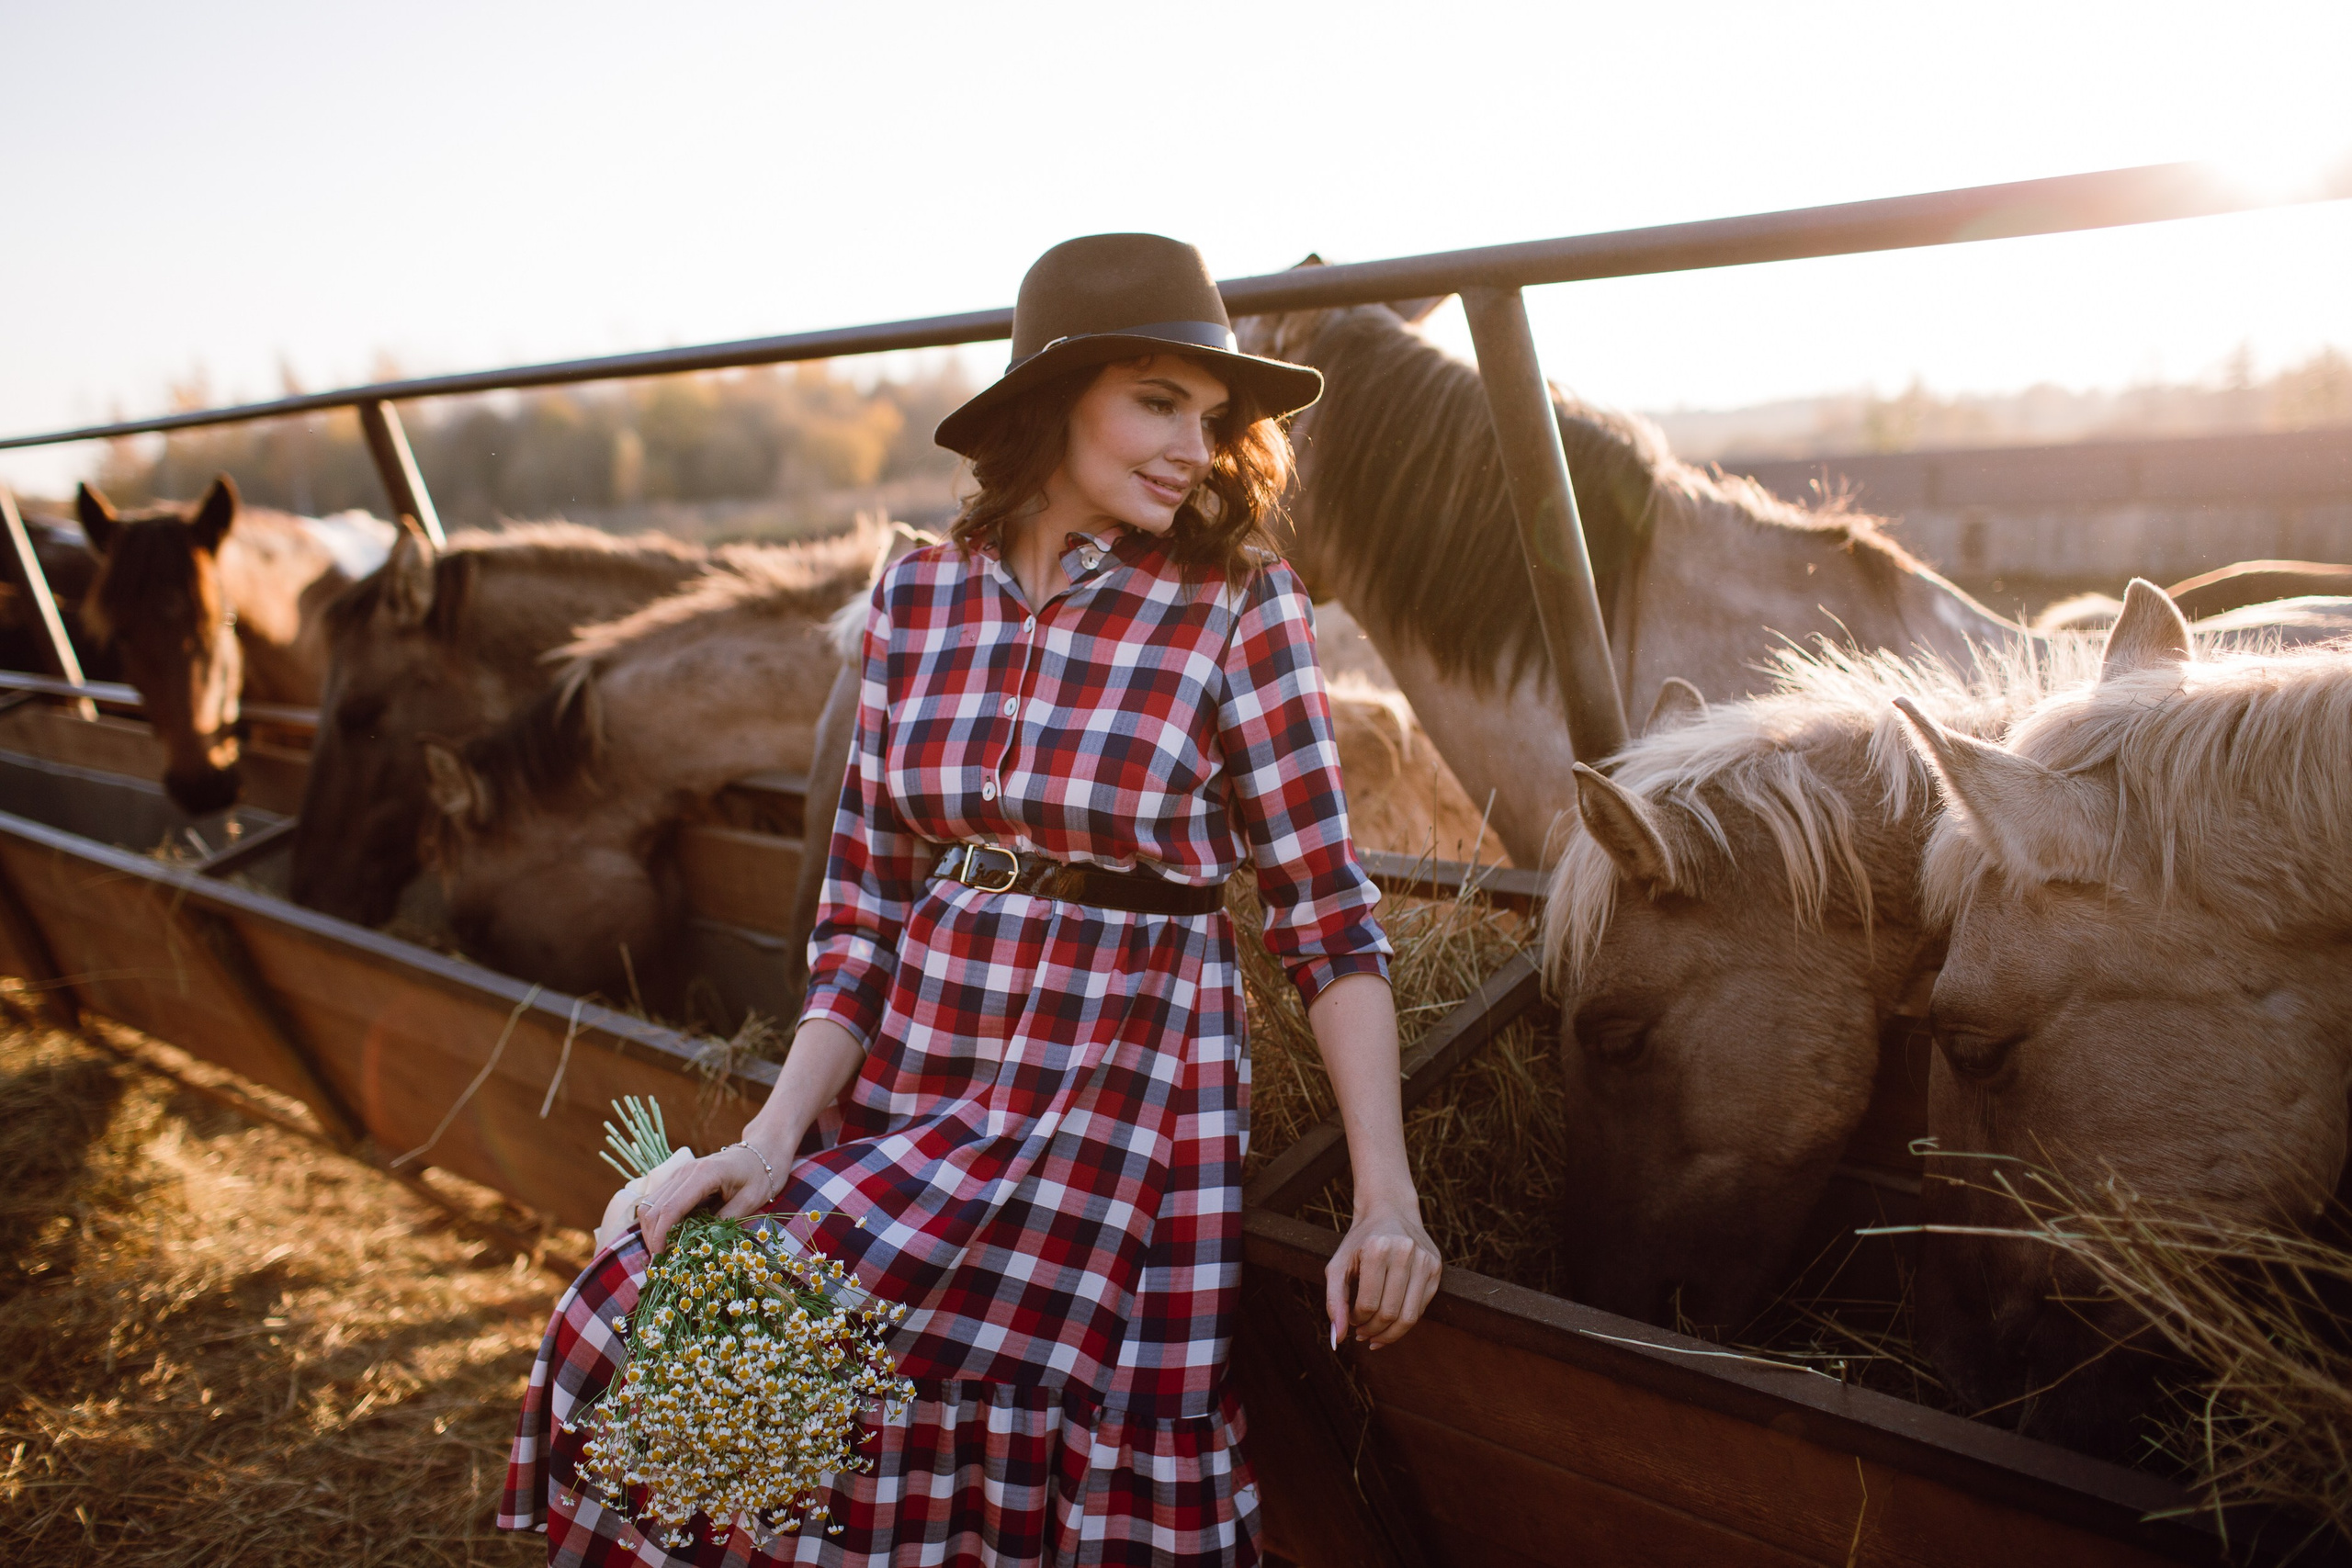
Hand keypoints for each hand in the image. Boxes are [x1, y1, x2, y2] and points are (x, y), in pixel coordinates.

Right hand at [638, 1141, 785, 1253]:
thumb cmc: (759, 1176)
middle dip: (653, 1238)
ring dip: (651, 1231)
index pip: (671, 1208)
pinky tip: (666, 1237)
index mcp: (704, 1174)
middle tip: (660, 1264)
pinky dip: (657, 1221)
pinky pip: (657, 1201)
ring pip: (650, 1205)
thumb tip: (702, 1243)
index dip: (661, 1235)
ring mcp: (678, 1173)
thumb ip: (726, 1220)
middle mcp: (685, 1171)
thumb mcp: (750, 1201)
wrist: (760, 1152)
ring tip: (662, 1253)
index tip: (661, 1259)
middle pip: (654, 1208)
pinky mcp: (677, 1179)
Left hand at [1326, 1205, 1440, 1348]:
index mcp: (1378, 1248)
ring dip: (1389, 1334)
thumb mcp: (1338, 1266)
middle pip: (1389, 1313)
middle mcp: (1405, 1252)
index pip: (1368, 1303)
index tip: (1350, 1319)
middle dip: (1372, 1330)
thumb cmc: (1360, 1242)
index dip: (1356, 1320)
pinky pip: (1421, 1308)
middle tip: (1361, 1333)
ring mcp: (1425, 1260)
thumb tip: (1338, 1340)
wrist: (1390, 1211)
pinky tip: (1391, 1322)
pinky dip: (1404, 1322)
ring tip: (1374, 1334)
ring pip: (1409, 1316)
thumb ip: (1333, 1301)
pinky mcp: (1436, 1268)